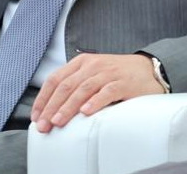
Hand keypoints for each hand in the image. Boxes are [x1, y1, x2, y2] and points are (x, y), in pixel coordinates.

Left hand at [30, 52, 164, 132]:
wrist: (149, 69)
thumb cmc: (117, 75)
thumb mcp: (93, 74)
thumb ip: (75, 85)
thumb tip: (51, 108)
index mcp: (82, 62)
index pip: (55, 79)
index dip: (43, 98)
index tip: (36, 116)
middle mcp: (93, 65)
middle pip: (66, 86)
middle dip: (52, 106)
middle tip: (44, 125)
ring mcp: (108, 73)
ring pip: (83, 89)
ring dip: (68, 107)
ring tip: (58, 121)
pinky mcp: (122, 82)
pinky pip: (106, 92)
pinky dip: (95, 102)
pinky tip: (86, 113)